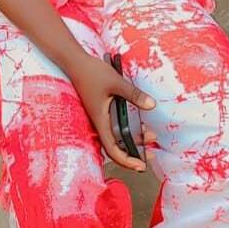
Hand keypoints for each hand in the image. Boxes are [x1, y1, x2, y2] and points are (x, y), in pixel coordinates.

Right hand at [67, 53, 155, 171]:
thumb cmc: (92, 72)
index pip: (112, 149)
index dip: (126, 161)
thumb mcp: (116, 82)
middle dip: (134, 153)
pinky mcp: (102, 109)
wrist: (76, 62)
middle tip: (151, 155)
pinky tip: (138, 122)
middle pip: (116, 146)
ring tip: (150, 135)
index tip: (140, 166)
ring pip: (117, 135)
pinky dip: (127, 128)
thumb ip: (133, 94)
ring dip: (133, 138)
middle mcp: (100, 122)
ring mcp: (101, 116)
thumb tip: (152, 105)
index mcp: (100, 120)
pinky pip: (115, 125)